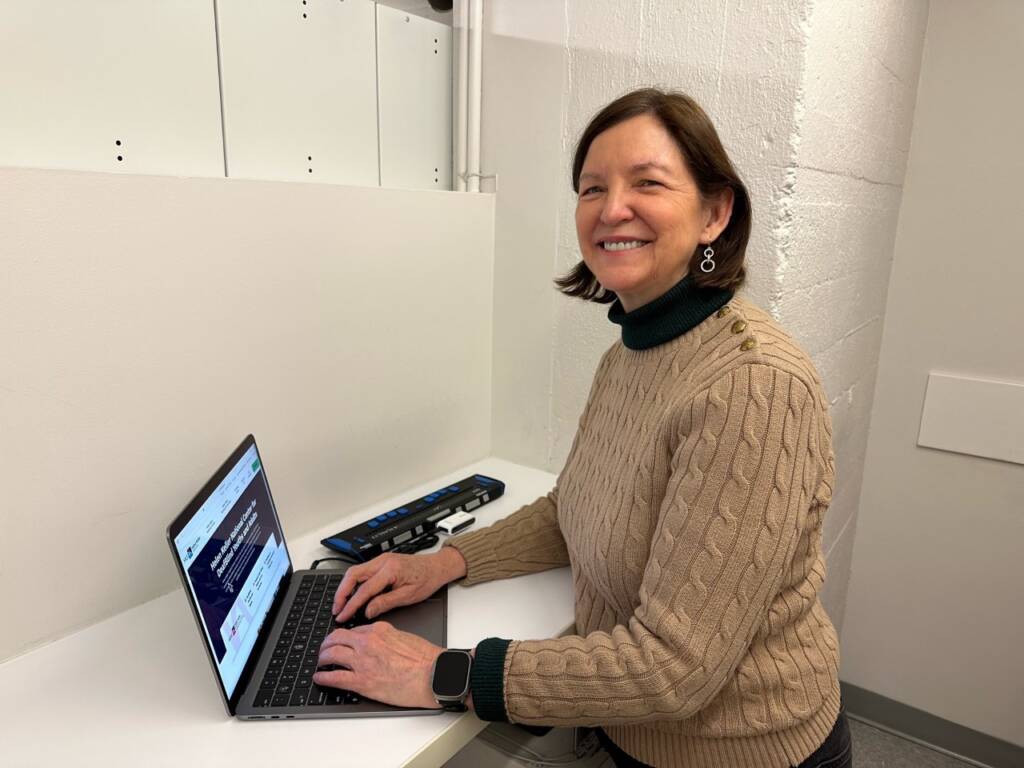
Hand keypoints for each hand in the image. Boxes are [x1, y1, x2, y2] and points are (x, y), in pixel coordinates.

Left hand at [315, 622, 441, 708]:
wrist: (431, 675)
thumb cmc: (424, 659)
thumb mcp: (404, 637)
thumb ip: (387, 637)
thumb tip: (379, 642)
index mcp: (378, 630)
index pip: (353, 630)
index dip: (344, 637)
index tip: (341, 642)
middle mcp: (367, 642)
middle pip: (336, 638)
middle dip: (327, 644)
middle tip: (324, 649)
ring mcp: (362, 662)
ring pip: (331, 655)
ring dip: (322, 658)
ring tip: (320, 662)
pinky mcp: (362, 681)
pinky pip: (334, 677)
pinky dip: (323, 677)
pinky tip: (319, 678)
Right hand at [332, 548, 466, 621]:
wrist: (437, 567)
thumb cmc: (426, 579)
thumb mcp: (408, 596)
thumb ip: (386, 603)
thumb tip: (367, 611)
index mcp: (390, 569)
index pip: (364, 589)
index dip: (351, 605)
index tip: (343, 615)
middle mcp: (383, 561)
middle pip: (352, 574)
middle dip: (341, 592)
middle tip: (336, 609)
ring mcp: (381, 560)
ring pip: (355, 572)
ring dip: (345, 587)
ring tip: (341, 604)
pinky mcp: (381, 562)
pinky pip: (362, 571)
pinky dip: (353, 583)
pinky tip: (352, 595)